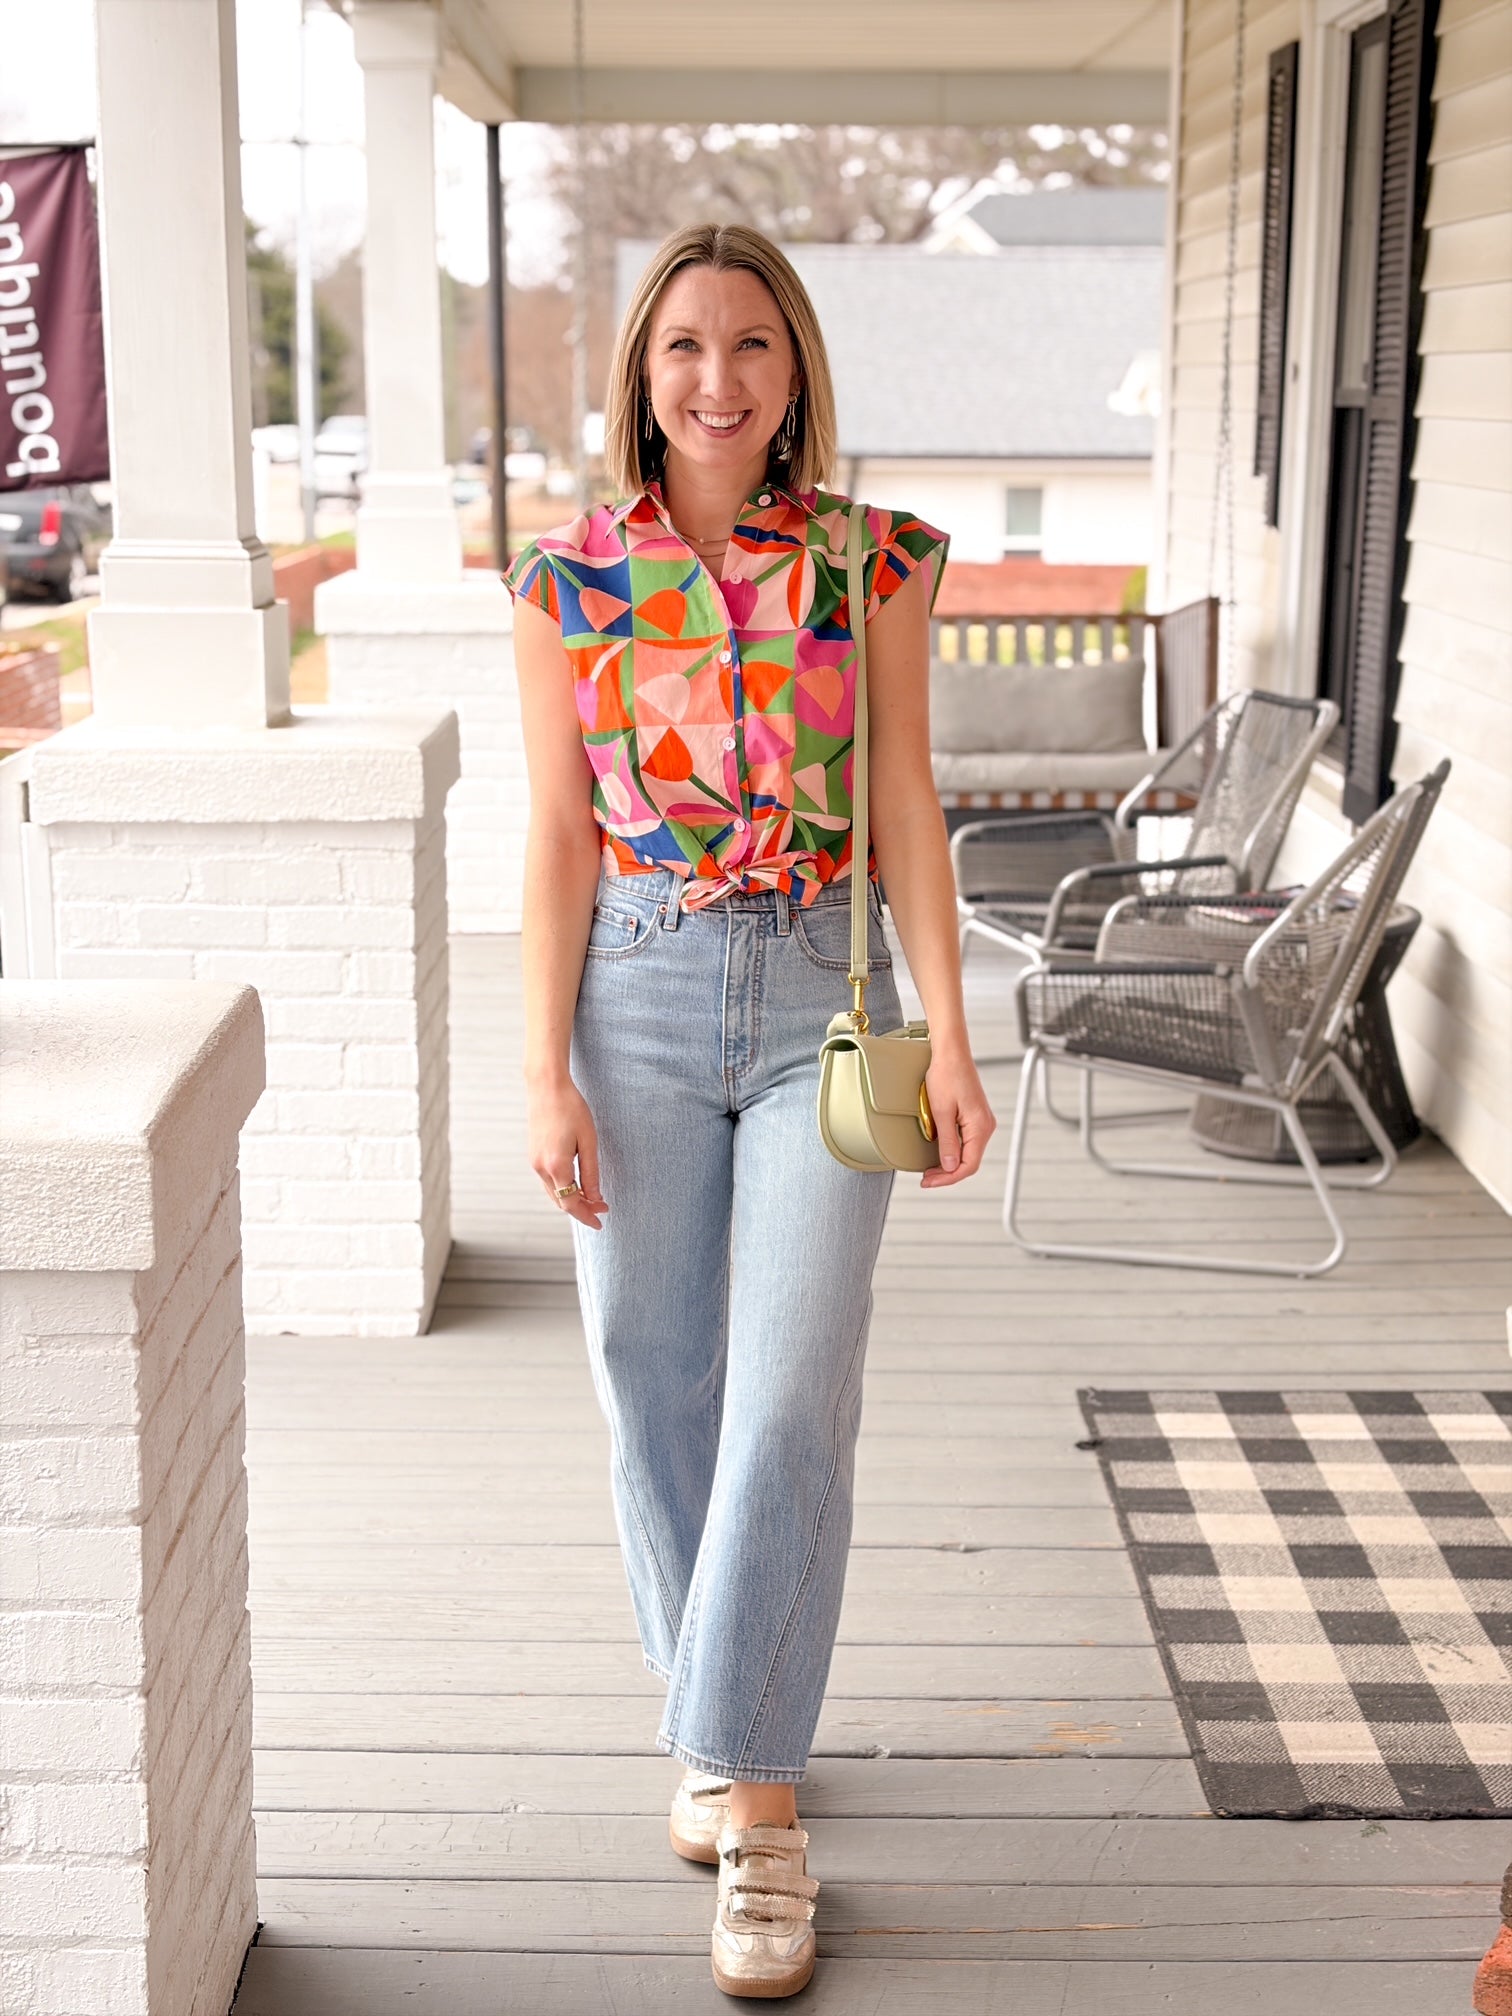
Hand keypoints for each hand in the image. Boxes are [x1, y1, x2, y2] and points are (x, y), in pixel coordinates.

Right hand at [528, 1076, 607, 1228]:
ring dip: (571, 1199)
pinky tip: (575, 1184)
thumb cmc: (571, 1109)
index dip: (587, 1215)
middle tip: (602, 1208)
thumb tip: (595, 1197)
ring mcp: (534, 1162)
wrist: (546, 1086)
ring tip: (592, 1199)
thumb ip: (591, 1173)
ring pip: (553, 1192)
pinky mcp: (533, 1155)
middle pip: (561, 1201)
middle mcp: (540, 1168)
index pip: (571, 1203)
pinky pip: (548, 1181)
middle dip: (581, 1209)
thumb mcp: (588, 1141)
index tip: (602, 1220)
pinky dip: (562, 1188)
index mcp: (556, 1166)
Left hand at [919, 1050, 994, 1188]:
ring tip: (931, 1169)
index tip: (929, 1181)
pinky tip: (941, 1154)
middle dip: (947, 1174)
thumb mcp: (942, 1112)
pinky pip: (967, 1141)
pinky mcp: (975, 1116)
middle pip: (969, 1161)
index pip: (968, 1165)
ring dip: (950, 1164)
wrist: (951, 1053)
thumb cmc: (946, 1075)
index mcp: (980, 1126)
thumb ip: (947, 1141)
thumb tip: (950, 1166)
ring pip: (968, 1153)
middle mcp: (985, 1126)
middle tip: (926, 1179)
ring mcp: (981, 1121)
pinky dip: (953, 1151)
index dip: (948, 1178)